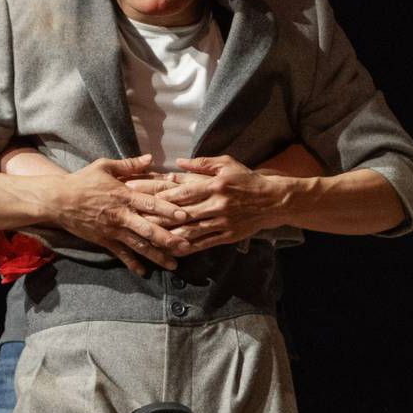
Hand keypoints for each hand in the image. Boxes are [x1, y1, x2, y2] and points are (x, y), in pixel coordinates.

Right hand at [40, 156, 190, 275]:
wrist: (57, 200)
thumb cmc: (82, 181)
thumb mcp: (104, 166)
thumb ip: (129, 164)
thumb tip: (151, 158)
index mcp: (124, 195)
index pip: (151, 203)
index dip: (169, 209)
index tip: (185, 215)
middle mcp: (121, 215)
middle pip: (149, 228)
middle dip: (168, 238)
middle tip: (187, 245)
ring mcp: (113, 230)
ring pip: (139, 245)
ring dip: (157, 256)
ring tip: (173, 265)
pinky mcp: (104, 240)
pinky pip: (121, 254)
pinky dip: (132, 264)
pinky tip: (144, 272)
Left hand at [151, 155, 287, 254]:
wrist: (273, 200)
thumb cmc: (247, 179)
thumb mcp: (227, 164)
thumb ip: (202, 163)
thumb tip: (177, 162)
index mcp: (215, 185)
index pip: (183, 192)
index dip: (162, 197)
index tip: (145, 198)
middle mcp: (217, 205)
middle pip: (182, 213)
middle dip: (159, 218)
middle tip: (139, 221)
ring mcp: (222, 222)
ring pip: (191, 231)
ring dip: (170, 236)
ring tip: (151, 238)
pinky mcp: (228, 236)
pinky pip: (204, 243)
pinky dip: (188, 248)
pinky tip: (174, 250)